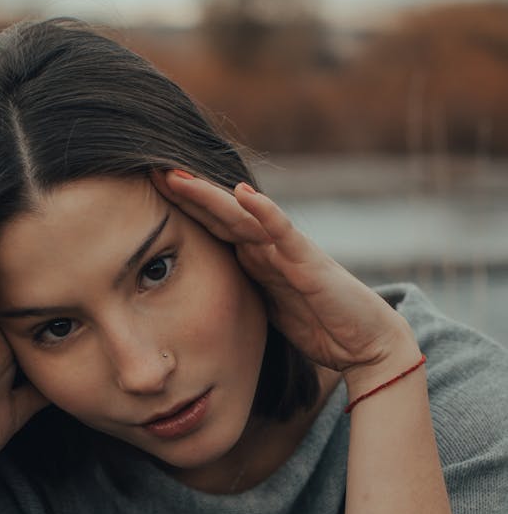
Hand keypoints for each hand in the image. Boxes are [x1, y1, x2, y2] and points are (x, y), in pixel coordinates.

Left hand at [152, 170, 419, 380]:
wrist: (366, 344)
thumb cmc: (319, 327)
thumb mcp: (265, 310)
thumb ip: (242, 293)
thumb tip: (201, 299)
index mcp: (255, 259)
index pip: (213, 226)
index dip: (182, 208)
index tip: (148, 192)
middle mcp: (269, 247)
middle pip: (221, 213)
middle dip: (187, 193)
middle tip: (150, 169)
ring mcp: (289, 251)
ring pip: (244, 216)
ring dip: (211, 196)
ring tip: (179, 177)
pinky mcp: (310, 263)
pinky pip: (284, 232)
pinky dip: (265, 212)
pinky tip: (245, 194)